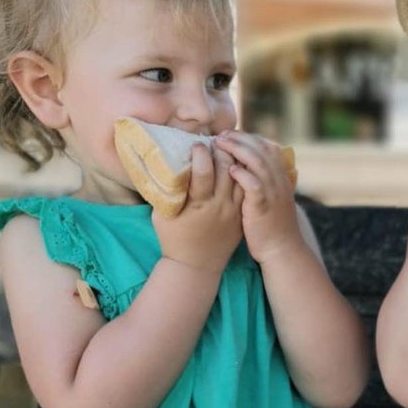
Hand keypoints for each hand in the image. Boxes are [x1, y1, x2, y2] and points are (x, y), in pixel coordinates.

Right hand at [154, 143, 243, 272]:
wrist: (196, 267)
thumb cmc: (173, 238)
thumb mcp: (162, 215)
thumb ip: (166, 191)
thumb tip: (163, 165)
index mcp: (197, 205)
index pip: (203, 172)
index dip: (201, 154)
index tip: (197, 144)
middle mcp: (218, 206)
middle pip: (225, 170)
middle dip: (221, 151)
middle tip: (215, 140)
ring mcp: (232, 211)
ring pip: (239, 177)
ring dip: (234, 160)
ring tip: (227, 148)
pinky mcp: (241, 215)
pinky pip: (245, 189)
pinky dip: (242, 175)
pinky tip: (237, 165)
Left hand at [213, 132, 302, 263]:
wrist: (281, 249)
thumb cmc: (270, 225)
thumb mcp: (270, 199)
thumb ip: (261, 182)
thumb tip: (243, 168)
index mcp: (281, 177)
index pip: (268, 147)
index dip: (249, 137)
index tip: (231, 134)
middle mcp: (279, 181)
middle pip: (262, 149)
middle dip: (241, 139)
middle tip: (222, 135)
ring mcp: (273, 193)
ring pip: (258, 162)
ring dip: (238, 150)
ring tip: (220, 145)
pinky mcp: (263, 206)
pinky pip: (254, 185)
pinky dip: (243, 174)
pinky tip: (230, 170)